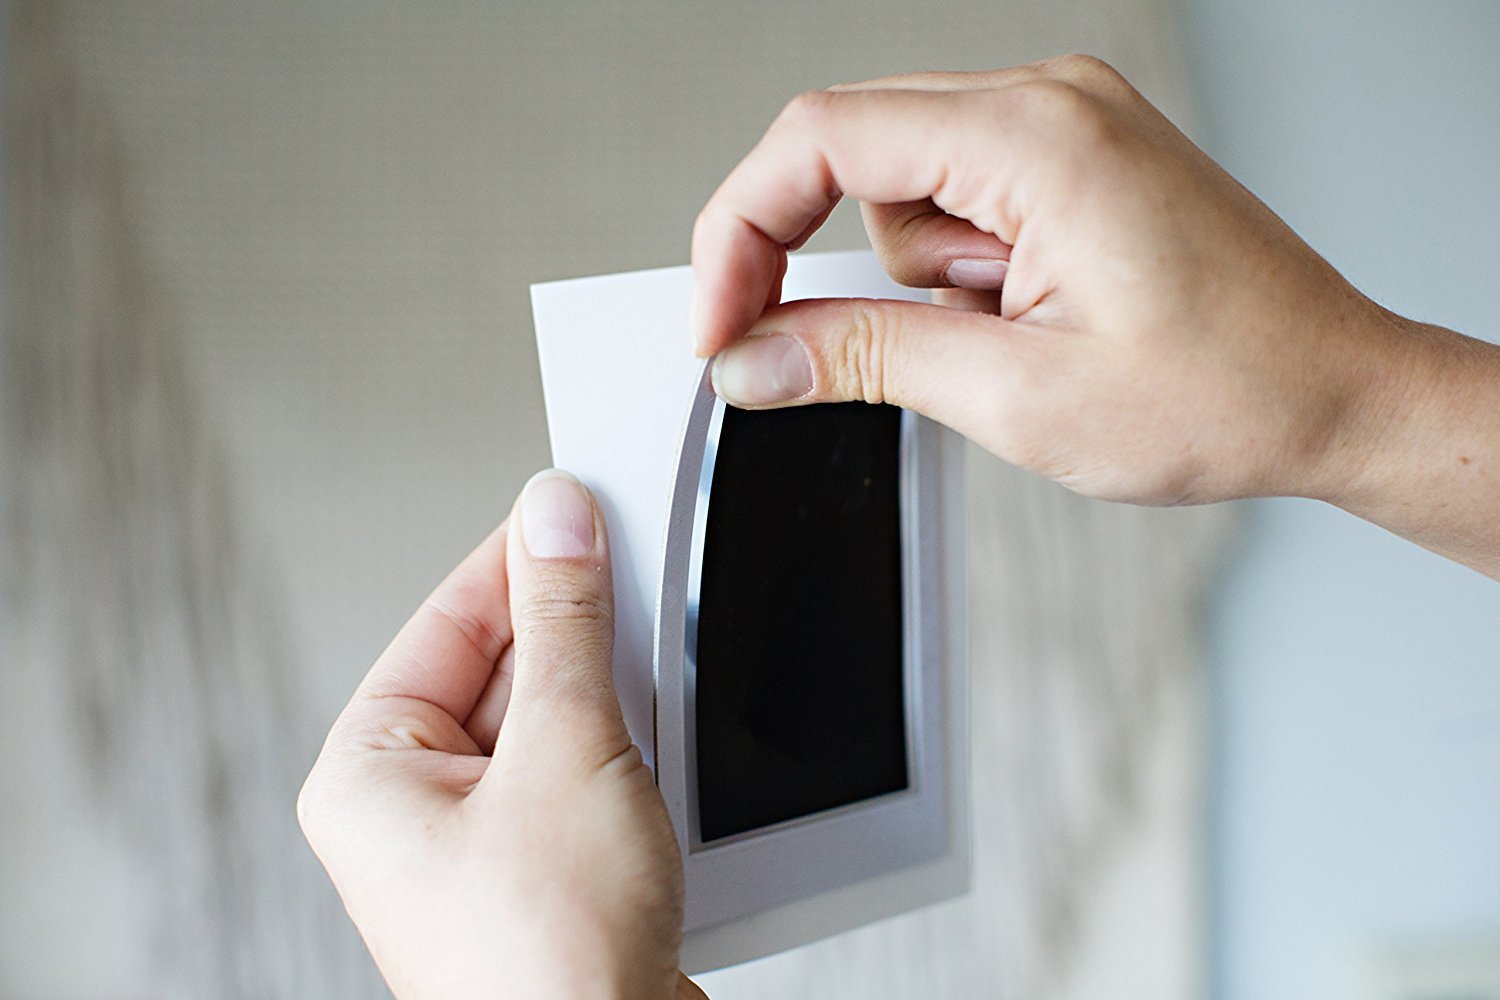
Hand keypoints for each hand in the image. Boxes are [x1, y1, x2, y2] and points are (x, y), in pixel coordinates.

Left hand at [298, 471, 707, 999]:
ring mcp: (477, 846)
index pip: (445, 620)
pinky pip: (573, 772)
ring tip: (647, 675)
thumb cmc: (551, 961)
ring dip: (601, 689)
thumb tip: (555, 520)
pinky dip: (618, 745)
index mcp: (369, 775)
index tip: (575, 508)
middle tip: (630, 575)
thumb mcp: (565, 751)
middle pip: (497, 666)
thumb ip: (564, 624)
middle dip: (569, 629)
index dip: (516, 558)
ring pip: (544, 720)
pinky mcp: (539, 872)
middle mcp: (412, 810)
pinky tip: (655, 739)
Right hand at [692, 56, 1499, 575]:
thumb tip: (753, 355)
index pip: (821, 138)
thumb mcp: (1016, 395)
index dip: (740, 231)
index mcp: (1033, 135)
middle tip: (801, 354)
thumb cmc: (1224, 391)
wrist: (1336, 395)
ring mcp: (1065, 124)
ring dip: (915, 282)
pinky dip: (957, 272)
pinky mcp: (1074, 160)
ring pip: (902, 190)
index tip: (717, 324)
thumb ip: (863, 358)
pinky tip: (1023, 320)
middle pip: (851, 151)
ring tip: (1003, 344)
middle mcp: (1048, 101)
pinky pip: (957, 200)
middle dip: (815, 260)